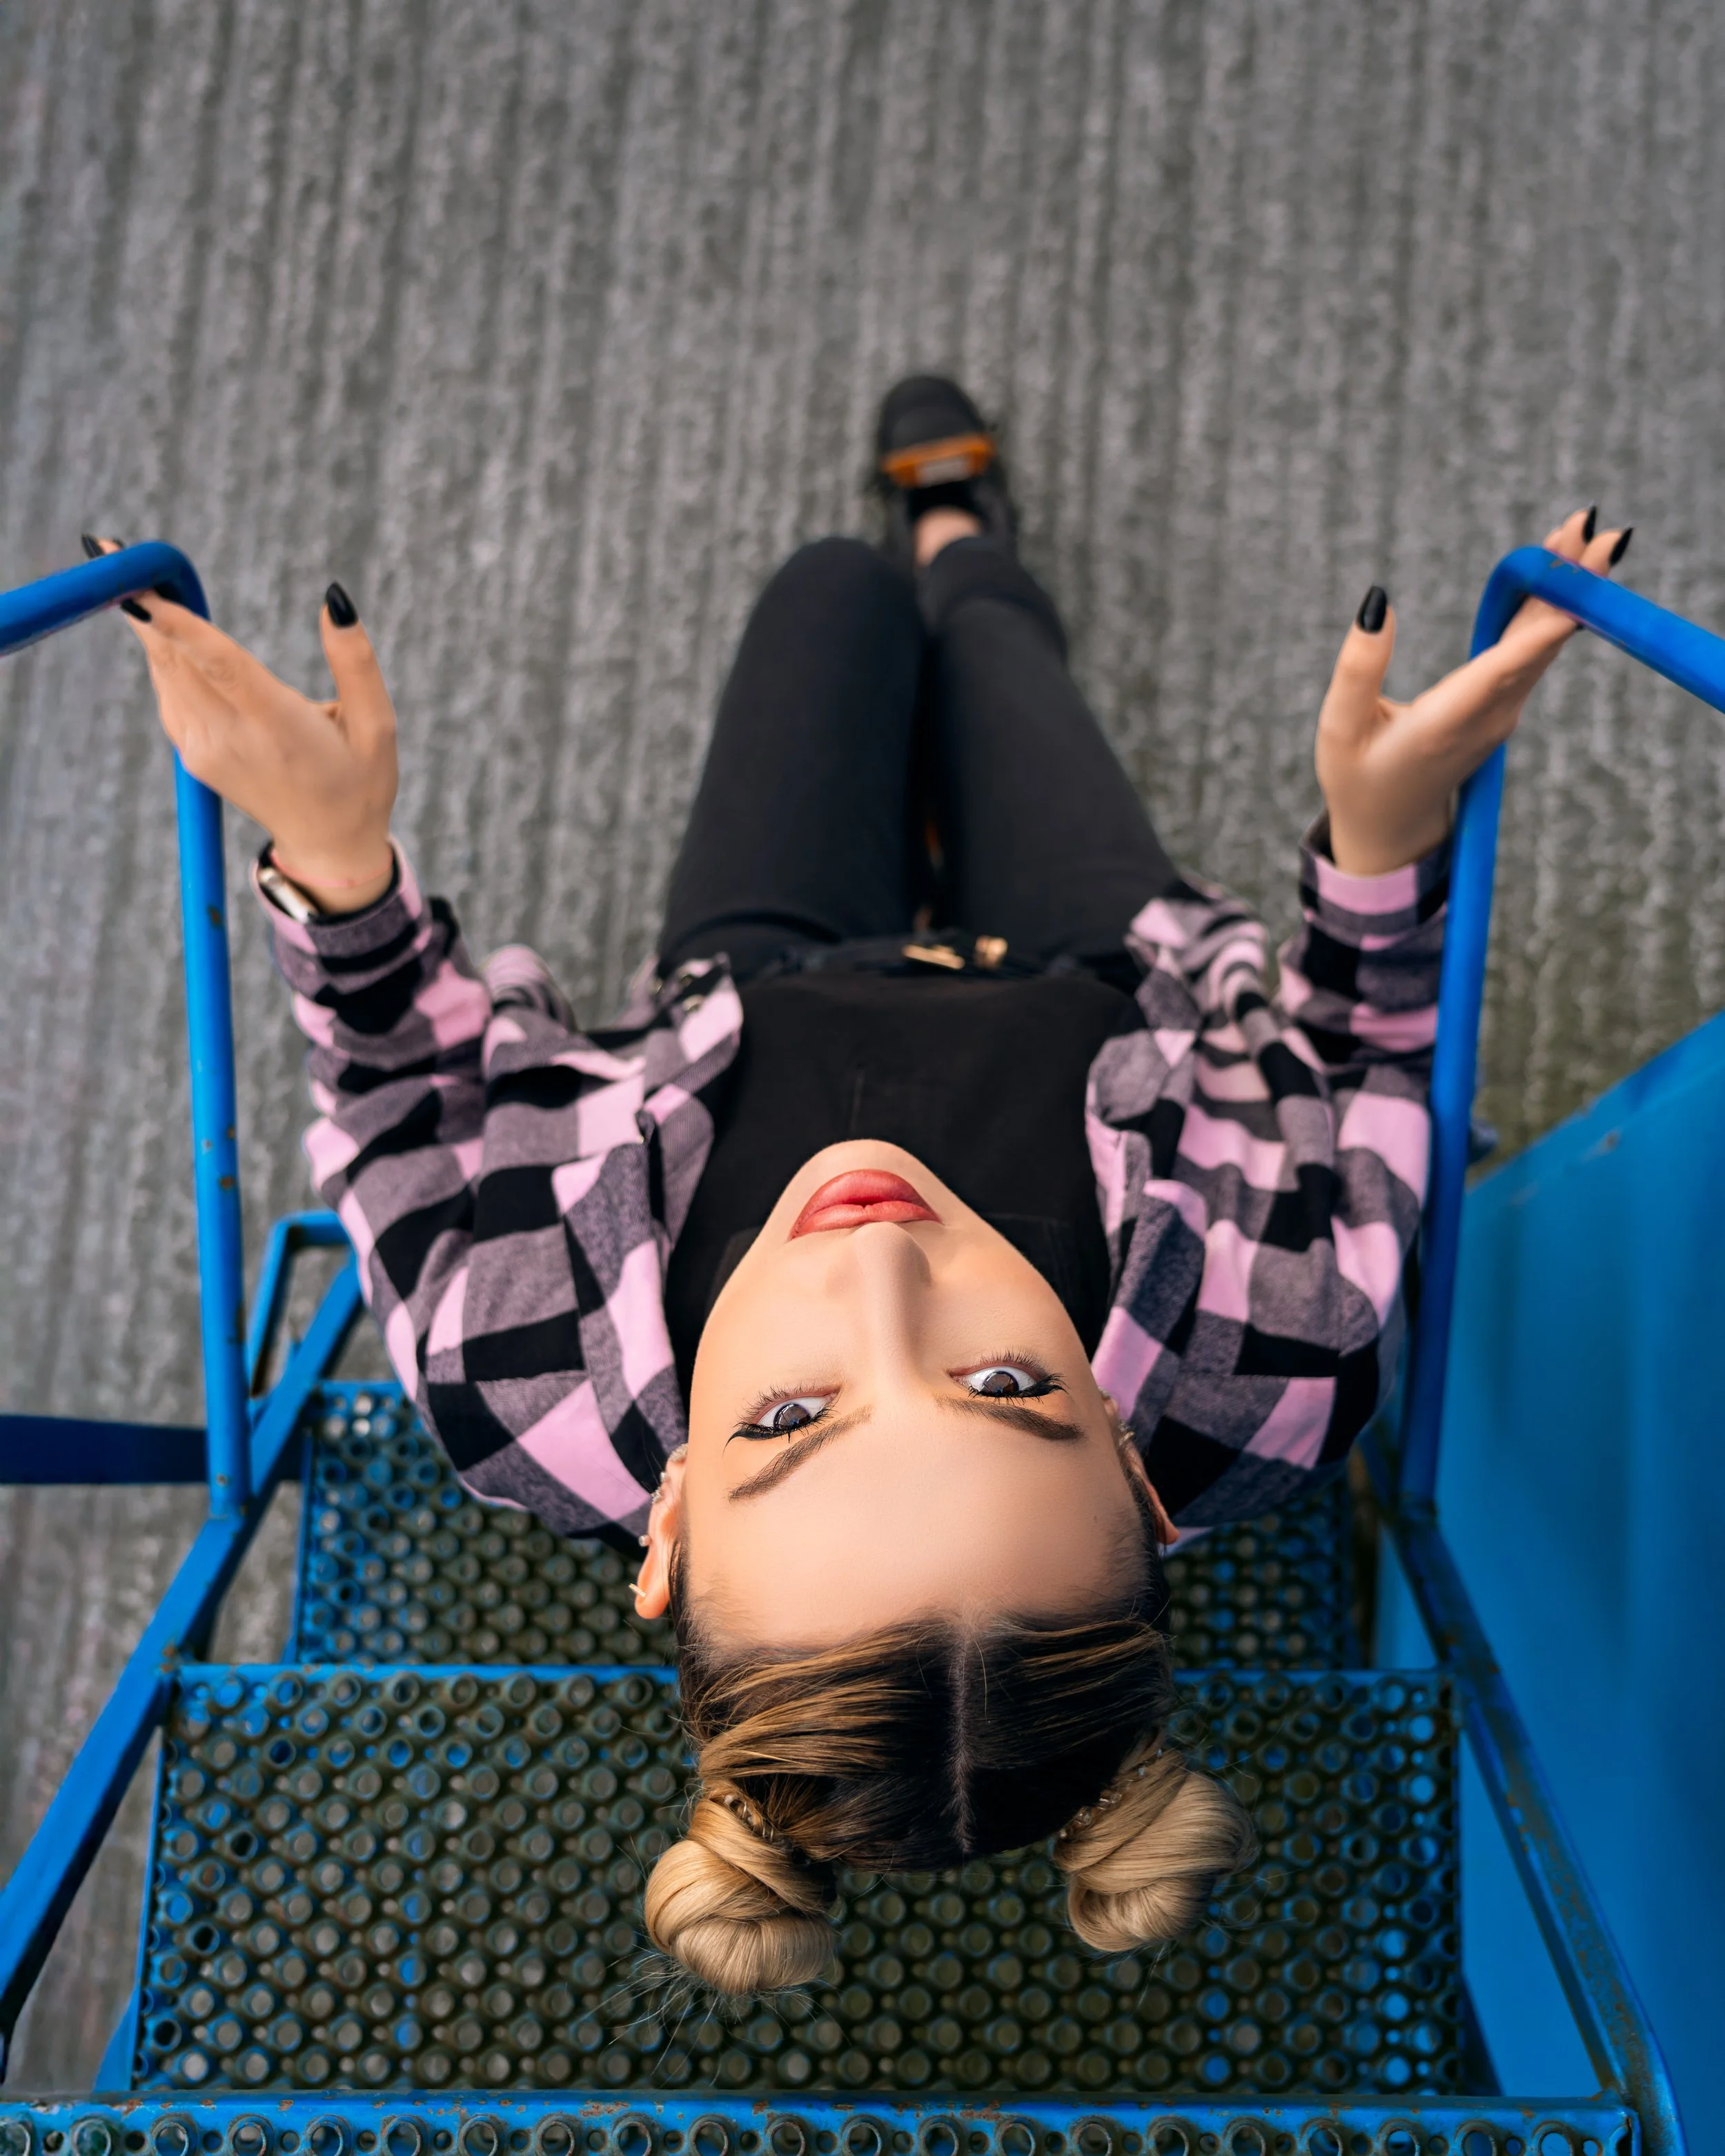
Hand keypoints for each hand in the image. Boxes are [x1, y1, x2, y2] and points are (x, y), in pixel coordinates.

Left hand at [92, 540, 397, 913]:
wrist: (329, 847)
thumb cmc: (361, 782)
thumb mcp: (379, 726)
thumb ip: (356, 663)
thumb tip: (334, 598)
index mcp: (279, 730)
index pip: (219, 666)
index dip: (177, 624)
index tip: (136, 589)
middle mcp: (232, 741)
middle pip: (176, 659)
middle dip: (141, 603)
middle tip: (107, 547)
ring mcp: (205, 751)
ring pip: (165, 672)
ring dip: (145, 622)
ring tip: (125, 569)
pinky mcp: (193, 755)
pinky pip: (168, 691)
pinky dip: (161, 653)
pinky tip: (159, 625)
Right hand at [1315, 507, 1630, 874]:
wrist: (1392, 829)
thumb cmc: (1357, 779)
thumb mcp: (1339, 728)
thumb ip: (1356, 668)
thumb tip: (1378, 602)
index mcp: (1446, 723)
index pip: (1505, 666)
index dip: (1543, 620)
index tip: (1576, 577)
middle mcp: (1489, 717)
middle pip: (1539, 641)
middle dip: (1568, 582)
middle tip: (1596, 525)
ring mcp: (1504, 712)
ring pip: (1543, 641)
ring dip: (1566, 587)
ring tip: (1585, 531)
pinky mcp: (1505, 705)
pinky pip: (1534, 649)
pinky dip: (1550, 607)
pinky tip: (1559, 573)